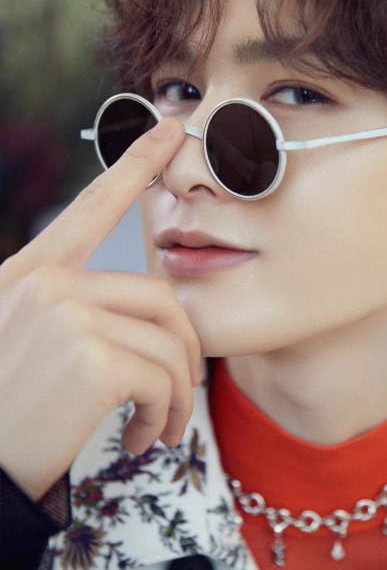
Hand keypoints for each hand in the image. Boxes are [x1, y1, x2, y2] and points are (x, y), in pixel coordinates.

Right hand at [0, 117, 201, 501]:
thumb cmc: (6, 416)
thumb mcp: (28, 345)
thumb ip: (76, 313)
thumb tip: (148, 310)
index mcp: (30, 276)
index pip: (92, 207)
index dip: (134, 165)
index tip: (168, 129)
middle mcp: (47, 283)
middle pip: (161, 296)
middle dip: (186, 350)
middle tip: (182, 392)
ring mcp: (66, 315)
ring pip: (169, 344)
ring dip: (175, 398)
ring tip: (155, 429)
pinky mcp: (90, 358)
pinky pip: (164, 378)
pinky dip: (165, 417)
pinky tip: (139, 440)